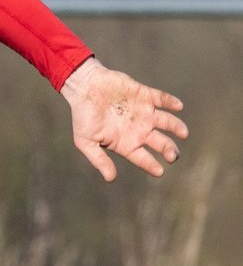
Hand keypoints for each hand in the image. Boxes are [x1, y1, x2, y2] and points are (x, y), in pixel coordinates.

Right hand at [61, 58, 187, 179]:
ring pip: (167, 122)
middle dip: (169, 149)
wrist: (83, 87)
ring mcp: (144, 112)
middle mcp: (139, 129)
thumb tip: (111, 178)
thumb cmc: (82, 116)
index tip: (160, 172)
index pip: (143, 158)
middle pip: (161, 142)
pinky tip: (178, 107)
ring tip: (183, 133)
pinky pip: (163, 99)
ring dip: (176, 127)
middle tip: (174, 156)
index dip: (151, 165)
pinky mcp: (145, 95)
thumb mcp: (85, 141)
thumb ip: (99, 159)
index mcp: (126, 142)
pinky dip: (171, 102)